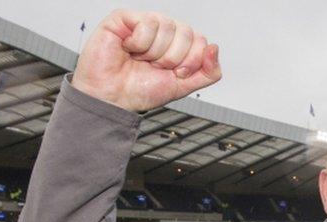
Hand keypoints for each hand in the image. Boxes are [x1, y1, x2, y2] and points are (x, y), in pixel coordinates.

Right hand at [72, 10, 221, 111]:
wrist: (111, 98)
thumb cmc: (141, 90)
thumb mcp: (183, 86)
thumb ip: (207, 72)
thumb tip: (215, 48)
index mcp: (179, 44)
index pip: (201, 41)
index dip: (192, 61)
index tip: (176, 73)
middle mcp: (164, 30)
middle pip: (187, 33)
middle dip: (173, 58)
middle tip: (155, 67)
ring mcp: (145, 22)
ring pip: (168, 26)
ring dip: (155, 52)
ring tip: (140, 59)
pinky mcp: (124, 17)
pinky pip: (147, 23)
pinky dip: (139, 43)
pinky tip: (128, 49)